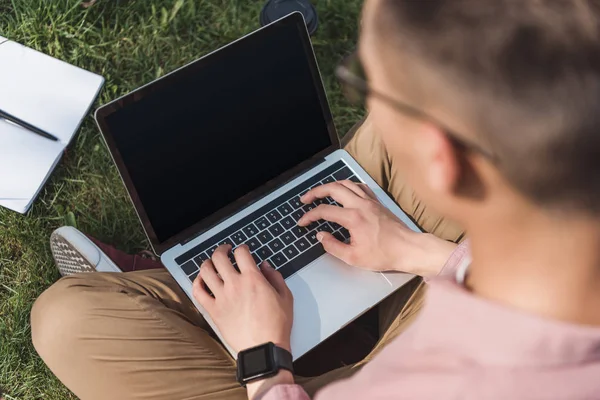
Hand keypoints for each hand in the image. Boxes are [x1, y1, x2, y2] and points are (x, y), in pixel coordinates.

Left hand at [192, 244, 293, 353]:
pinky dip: (197, 282)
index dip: (242, 248)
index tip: (243, 250)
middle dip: (222, 250)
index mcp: (253, 279)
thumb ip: (275, 277)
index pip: (241, 253)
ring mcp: (222, 297)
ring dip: (208, 263)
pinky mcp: (213, 311)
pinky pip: (198, 292)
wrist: (264, 347)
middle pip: (219, 257)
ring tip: (211, 263)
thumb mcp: (285, 296)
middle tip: (225, 251)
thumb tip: (265, 266)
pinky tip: (201, 280)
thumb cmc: (276, 325)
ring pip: (206, 271)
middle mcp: (235, 285)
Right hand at [298, 180, 456, 277]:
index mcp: (353, 218)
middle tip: (305, 199)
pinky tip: (344, 192)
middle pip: (332, 189)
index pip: (324, 211)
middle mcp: (360, 205)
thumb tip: (321, 236)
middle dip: (315, 192)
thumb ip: (333, 246)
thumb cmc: (384, 254)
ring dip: (330, 186)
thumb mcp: (353, 257)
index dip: (309, 216)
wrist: (408, 249)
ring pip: (346, 184)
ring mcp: (370, 201)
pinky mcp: (377, 202)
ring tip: (321, 193)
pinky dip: (348, 186)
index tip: (302, 222)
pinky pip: (360, 186)